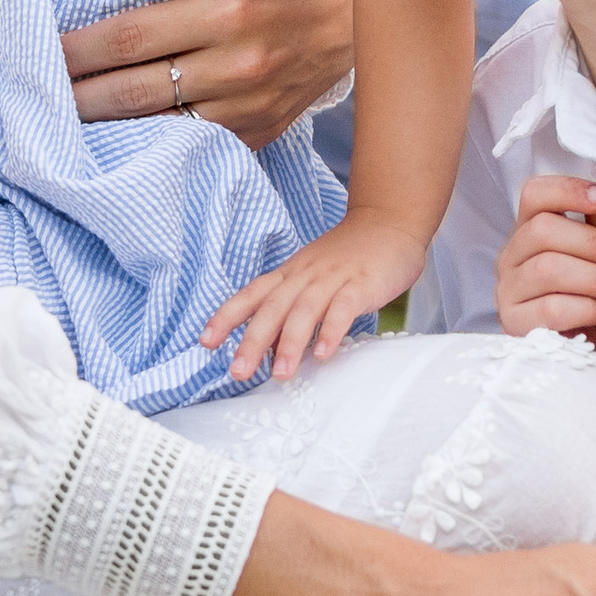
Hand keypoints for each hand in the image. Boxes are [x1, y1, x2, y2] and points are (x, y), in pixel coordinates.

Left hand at [61, 0, 356, 147]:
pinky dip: (150, 147)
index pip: (130, 38)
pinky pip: (191, 147)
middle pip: (132, 91)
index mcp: (228, 11)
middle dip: (76, 96)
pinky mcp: (257, 133)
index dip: (79, 50)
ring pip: (157, 129)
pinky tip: (116, 142)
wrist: (362, 18)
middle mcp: (237, 67)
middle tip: (33, 96)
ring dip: (106, 129)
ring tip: (61, 123)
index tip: (42, 52)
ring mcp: (247, 108)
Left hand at [204, 213, 426, 384]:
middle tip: (238, 372)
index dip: (226, 317)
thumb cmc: (348, 257)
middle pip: (272, 307)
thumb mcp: (312, 279)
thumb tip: (267, 350)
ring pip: (304, 310)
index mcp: (289, 274)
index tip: (205, 342)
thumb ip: (290, 312)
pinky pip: (343, 308)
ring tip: (280, 374)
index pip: (251, 295)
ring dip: (290, 343)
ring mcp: (332, 278)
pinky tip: (323, 353)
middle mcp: (305, 275)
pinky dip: (331, 331)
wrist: (389, 222)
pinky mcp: (361, 284)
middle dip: (252, 341)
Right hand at [496, 173, 595, 348]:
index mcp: (530, 231)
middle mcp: (511, 256)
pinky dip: (587, 308)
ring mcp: (507, 290)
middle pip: (542, 230)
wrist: (590, 348)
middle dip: (594, 244)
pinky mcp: (515, 324)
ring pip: (548, 269)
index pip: (534, 194)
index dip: (567, 190)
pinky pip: (551, 309)